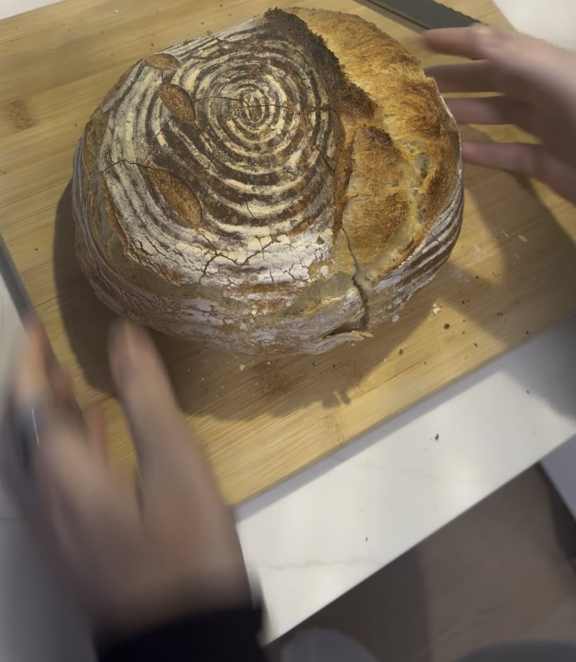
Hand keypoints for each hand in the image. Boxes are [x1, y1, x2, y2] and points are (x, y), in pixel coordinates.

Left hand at [1, 319, 249, 636]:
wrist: (183, 643)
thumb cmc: (184, 550)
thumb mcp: (175, 467)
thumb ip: (145, 398)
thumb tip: (122, 335)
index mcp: (62, 478)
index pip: (26, 406)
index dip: (28, 362)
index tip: (38, 325)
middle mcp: (45, 503)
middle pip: (16, 434)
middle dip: (26, 387)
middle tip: (47, 349)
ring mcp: (56, 531)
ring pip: (31, 460)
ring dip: (40, 416)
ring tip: (64, 380)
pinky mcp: (75, 547)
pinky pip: (51, 484)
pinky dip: (62, 449)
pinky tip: (94, 435)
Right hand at [424, 25, 575, 204]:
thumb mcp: (559, 79)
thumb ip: (518, 57)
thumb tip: (473, 38)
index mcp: (548, 66)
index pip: (496, 44)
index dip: (460, 40)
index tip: (421, 40)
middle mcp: (546, 92)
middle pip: (493, 78)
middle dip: (456, 77)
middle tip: (416, 84)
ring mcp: (549, 128)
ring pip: (499, 115)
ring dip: (464, 113)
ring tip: (427, 116)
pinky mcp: (549, 164)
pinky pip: (511, 154)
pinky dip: (485, 153)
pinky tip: (458, 154)